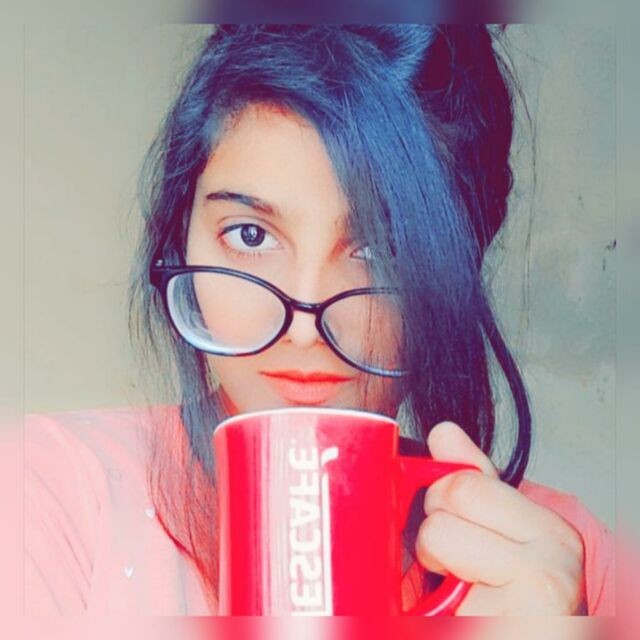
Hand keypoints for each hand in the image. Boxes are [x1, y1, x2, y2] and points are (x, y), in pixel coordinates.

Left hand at [416, 422, 586, 614]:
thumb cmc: (487, 618)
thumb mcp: (472, 545)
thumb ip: (464, 486)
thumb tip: (446, 432)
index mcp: (544, 528)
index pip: (466, 476)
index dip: (438, 505)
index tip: (444, 540)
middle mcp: (559, 542)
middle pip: (453, 488)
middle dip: (433, 532)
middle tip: (453, 573)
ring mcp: (551, 566)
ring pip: (442, 519)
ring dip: (432, 560)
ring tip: (459, 593)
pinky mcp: (537, 586)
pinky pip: (447, 545)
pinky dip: (439, 580)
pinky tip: (467, 609)